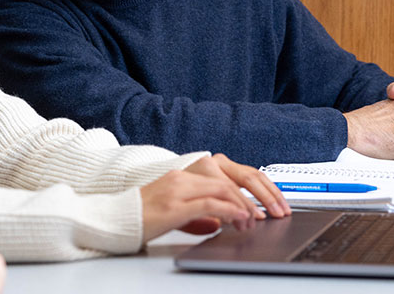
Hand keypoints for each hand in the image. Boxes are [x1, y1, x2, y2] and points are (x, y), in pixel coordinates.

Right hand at [140, 154, 289, 242]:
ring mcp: (181, 187)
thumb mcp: (177, 208)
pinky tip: (241, 220)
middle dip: (262, 195)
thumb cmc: (143, 214)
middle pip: (235, 177)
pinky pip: (211, 204)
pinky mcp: (176, 204)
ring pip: (226, 189)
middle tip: (276, 212)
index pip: (232, 173)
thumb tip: (220, 221)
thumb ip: (200, 210)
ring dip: (248, 206)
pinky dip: (231, 211)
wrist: (116, 217)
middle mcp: (186, 174)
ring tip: (258, 221)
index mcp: (188, 172)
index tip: (273, 203)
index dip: (257, 188)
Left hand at [186, 153, 290, 218]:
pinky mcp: (231, 168)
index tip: (255, 218)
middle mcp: (216, 163)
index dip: (244, 204)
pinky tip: (277, 200)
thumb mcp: (192, 207)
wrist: (172, 185)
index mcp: (205, 169)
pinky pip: (255, 176)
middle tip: (277, 214)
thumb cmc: (180, 199)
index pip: (231, 187)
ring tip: (283, 209)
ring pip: (255, 175)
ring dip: (272, 193)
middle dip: (265, 198)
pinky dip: (268, 189)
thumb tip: (232, 220)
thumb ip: (211, 214)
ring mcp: (224, 164)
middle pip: (248, 177)